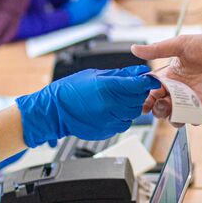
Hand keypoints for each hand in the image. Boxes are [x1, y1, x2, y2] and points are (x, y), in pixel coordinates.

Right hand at [15, 65, 160, 146]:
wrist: (54, 111)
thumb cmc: (70, 91)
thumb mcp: (95, 75)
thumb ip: (121, 74)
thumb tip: (139, 71)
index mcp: (106, 88)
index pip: (137, 86)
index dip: (145, 82)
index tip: (146, 80)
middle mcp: (109, 106)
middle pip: (138, 101)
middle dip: (137, 94)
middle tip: (129, 89)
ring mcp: (108, 121)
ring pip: (133, 114)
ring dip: (130, 107)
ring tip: (118, 100)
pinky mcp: (106, 131)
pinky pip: (123, 124)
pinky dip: (122, 117)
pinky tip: (112, 111)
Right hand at [131, 32, 201, 120]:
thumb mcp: (180, 45)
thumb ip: (158, 50)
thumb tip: (134, 49)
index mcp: (169, 76)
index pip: (150, 91)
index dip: (144, 97)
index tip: (142, 99)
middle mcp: (178, 90)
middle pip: (160, 107)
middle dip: (156, 109)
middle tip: (160, 103)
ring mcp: (192, 100)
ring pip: (174, 117)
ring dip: (171, 117)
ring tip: (173, 108)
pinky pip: (194, 119)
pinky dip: (191, 119)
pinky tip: (193, 111)